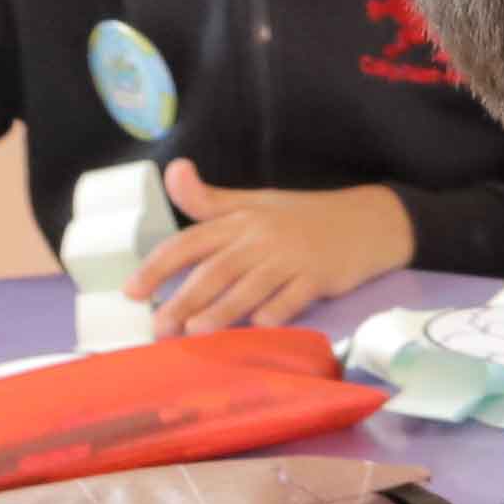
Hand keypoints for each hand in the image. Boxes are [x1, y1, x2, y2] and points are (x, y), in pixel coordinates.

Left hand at [124, 170, 406, 333]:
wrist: (371, 221)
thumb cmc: (306, 217)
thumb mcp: (256, 203)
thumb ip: (210, 200)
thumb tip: (173, 171)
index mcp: (241, 220)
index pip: (190, 242)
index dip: (157, 267)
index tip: (132, 292)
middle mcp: (262, 237)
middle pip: (215, 270)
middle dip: (183, 299)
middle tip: (158, 327)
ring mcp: (293, 258)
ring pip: (249, 286)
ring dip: (222, 310)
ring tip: (196, 332)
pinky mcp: (322, 277)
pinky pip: (293, 297)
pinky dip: (276, 312)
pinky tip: (258, 328)